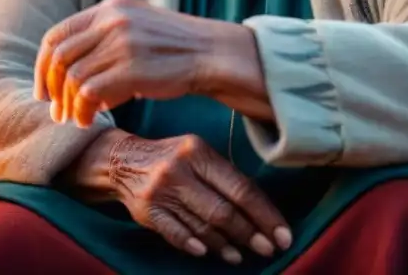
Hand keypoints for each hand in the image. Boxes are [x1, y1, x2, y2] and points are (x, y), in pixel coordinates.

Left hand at [34, 0, 227, 126]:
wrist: (211, 53)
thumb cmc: (172, 48)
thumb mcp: (135, 27)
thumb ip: (103, 40)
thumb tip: (70, 76)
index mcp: (109, 9)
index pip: (57, 34)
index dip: (44, 65)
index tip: (44, 89)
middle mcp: (112, 21)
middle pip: (59, 57)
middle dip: (51, 88)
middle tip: (55, 111)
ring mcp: (122, 44)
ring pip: (73, 78)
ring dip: (68, 104)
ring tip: (74, 119)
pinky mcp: (132, 69)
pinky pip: (90, 93)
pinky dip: (83, 111)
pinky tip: (89, 120)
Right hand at [107, 132, 290, 263]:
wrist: (123, 160)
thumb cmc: (173, 159)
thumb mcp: (198, 154)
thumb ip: (224, 177)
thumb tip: (260, 212)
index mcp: (198, 151)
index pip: (240, 187)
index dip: (265, 214)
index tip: (283, 235)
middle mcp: (180, 170)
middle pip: (223, 210)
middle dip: (250, 233)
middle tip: (268, 249)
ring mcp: (162, 191)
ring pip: (202, 225)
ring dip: (225, 245)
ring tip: (239, 255)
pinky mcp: (147, 210)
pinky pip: (175, 233)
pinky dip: (193, 244)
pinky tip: (207, 253)